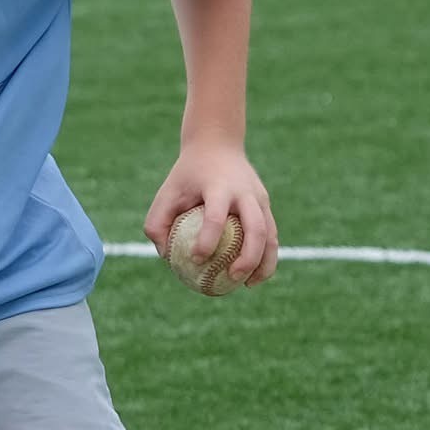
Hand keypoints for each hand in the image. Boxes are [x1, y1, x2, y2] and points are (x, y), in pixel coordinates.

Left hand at [144, 141, 278, 286]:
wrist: (217, 143)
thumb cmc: (187, 174)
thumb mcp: (167, 192)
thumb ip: (158, 222)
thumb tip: (165, 256)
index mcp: (219, 187)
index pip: (216, 216)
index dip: (207, 240)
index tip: (195, 258)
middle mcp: (245, 193)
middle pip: (255, 228)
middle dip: (247, 257)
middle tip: (230, 278)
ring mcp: (260, 198)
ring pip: (270, 235)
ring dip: (263, 263)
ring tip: (248, 285)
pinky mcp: (266, 204)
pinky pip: (271, 235)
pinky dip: (266, 257)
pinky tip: (253, 276)